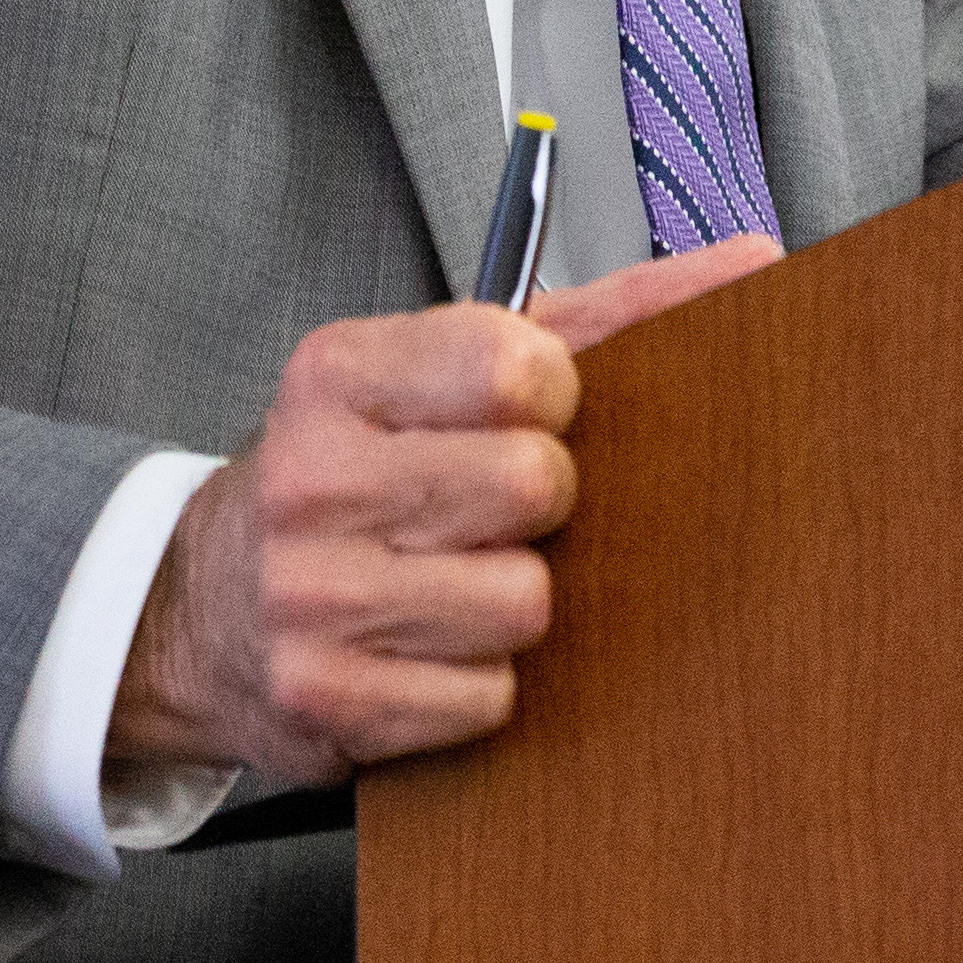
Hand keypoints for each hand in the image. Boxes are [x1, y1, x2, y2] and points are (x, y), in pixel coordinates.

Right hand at [111, 234, 782, 787]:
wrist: (207, 606)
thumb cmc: (364, 473)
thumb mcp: (448, 371)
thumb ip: (604, 316)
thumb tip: (755, 262)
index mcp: (340, 373)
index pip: (515, 365)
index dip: (557, 400)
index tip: (537, 418)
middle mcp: (309, 478)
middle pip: (531, 486)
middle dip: (545, 507)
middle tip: (505, 514)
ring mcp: (305, 594)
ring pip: (521, 604)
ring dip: (519, 607)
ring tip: (466, 585)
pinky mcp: (319, 698)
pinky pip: (485, 700)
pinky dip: (482, 688)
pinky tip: (436, 654)